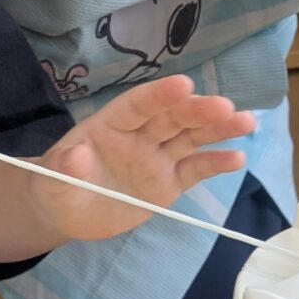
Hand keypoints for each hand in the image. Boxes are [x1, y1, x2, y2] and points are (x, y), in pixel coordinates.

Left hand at [28, 75, 254, 245]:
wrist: (67, 214)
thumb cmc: (55, 188)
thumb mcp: (52, 181)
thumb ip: (65, 168)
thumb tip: (76, 154)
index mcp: (110, 125)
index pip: (138, 105)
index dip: (160, 95)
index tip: (183, 85)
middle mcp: (139, 135)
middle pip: (172, 118)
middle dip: (198, 111)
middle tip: (225, 107)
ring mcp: (156, 157)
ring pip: (190, 138)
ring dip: (217, 129)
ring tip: (246, 121)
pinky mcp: (168, 182)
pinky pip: (194, 169)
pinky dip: (215, 163)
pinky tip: (236, 157)